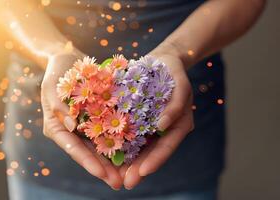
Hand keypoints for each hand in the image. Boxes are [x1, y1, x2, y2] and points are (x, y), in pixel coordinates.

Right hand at [41, 53, 122, 189]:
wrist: (68, 60)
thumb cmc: (57, 73)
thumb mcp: (53, 88)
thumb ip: (59, 107)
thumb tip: (70, 126)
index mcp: (57, 128)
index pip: (73, 149)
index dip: (88, 163)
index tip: (102, 175)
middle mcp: (72, 131)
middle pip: (88, 153)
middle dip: (104, 169)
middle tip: (120, 182)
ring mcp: (85, 125)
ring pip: (100, 146)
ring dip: (113, 160)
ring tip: (129, 173)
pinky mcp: (97, 117)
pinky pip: (108, 130)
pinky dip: (118, 140)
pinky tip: (132, 150)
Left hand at [121, 48, 193, 189]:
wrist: (163, 61)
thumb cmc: (174, 72)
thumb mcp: (180, 86)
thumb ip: (176, 106)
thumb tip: (163, 125)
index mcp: (179, 125)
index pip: (167, 146)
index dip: (155, 160)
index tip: (142, 172)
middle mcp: (165, 129)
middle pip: (152, 152)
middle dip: (138, 168)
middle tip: (124, 183)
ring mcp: (151, 125)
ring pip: (139, 147)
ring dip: (128, 161)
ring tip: (114, 175)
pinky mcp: (139, 118)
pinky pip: (130, 133)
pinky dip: (121, 143)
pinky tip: (108, 152)